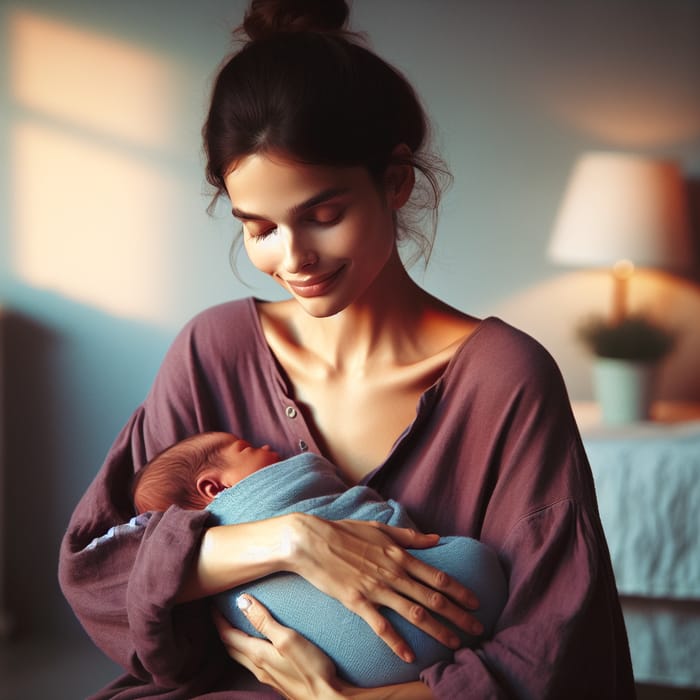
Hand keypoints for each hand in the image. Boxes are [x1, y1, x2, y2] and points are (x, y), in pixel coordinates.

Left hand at [214, 595, 343, 699]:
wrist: (329, 699)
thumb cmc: (311, 669)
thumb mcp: (287, 638)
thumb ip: (264, 621)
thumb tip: (242, 602)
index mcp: (257, 655)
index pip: (229, 635)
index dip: (219, 619)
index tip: (214, 603)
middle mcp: (259, 668)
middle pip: (232, 648)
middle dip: (224, 630)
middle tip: (222, 613)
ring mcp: (269, 677)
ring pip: (243, 656)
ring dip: (236, 641)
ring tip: (238, 626)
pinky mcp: (281, 680)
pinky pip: (256, 663)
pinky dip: (251, 649)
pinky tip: (262, 646)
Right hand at [284, 515, 481, 662]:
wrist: (311, 541)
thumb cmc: (345, 532)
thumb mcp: (380, 529)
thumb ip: (410, 537)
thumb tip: (436, 539)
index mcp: (400, 555)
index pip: (438, 576)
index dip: (460, 591)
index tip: (477, 603)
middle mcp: (393, 573)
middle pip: (433, 598)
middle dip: (459, 615)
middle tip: (478, 629)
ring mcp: (376, 589)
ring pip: (414, 614)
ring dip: (438, 630)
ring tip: (455, 644)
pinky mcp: (357, 602)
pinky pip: (381, 626)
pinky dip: (397, 642)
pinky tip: (410, 656)